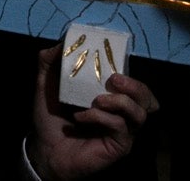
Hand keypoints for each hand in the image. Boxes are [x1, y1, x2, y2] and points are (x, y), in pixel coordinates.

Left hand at [27, 44, 158, 180]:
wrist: (43, 148)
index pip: (132, 82)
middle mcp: (121, 113)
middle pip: (147, 98)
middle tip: (114, 79)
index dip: (128, 69)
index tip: (111, 56)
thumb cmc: (50, 117)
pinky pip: (120, 128)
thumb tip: (61, 42)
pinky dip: (101, 118)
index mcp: (109, 96)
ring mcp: (122, 130)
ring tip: (97, 100)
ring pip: (140, 113)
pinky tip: (81, 116)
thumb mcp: (46, 84)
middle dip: (135, 86)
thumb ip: (50, 62)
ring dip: (120, 102)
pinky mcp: (119, 146)